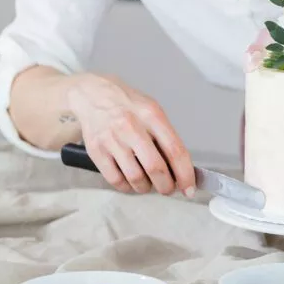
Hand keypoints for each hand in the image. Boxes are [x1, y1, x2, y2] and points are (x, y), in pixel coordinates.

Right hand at [65, 74, 195, 196]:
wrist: (93, 94)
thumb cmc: (129, 105)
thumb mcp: (153, 110)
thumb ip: (166, 135)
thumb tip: (179, 166)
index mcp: (152, 116)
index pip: (175, 150)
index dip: (185, 173)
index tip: (189, 188)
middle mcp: (132, 128)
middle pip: (155, 167)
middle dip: (166, 185)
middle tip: (169, 189)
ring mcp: (112, 140)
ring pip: (135, 177)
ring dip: (146, 188)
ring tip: (149, 185)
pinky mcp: (96, 151)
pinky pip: (115, 179)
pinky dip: (127, 187)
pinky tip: (131, 183)